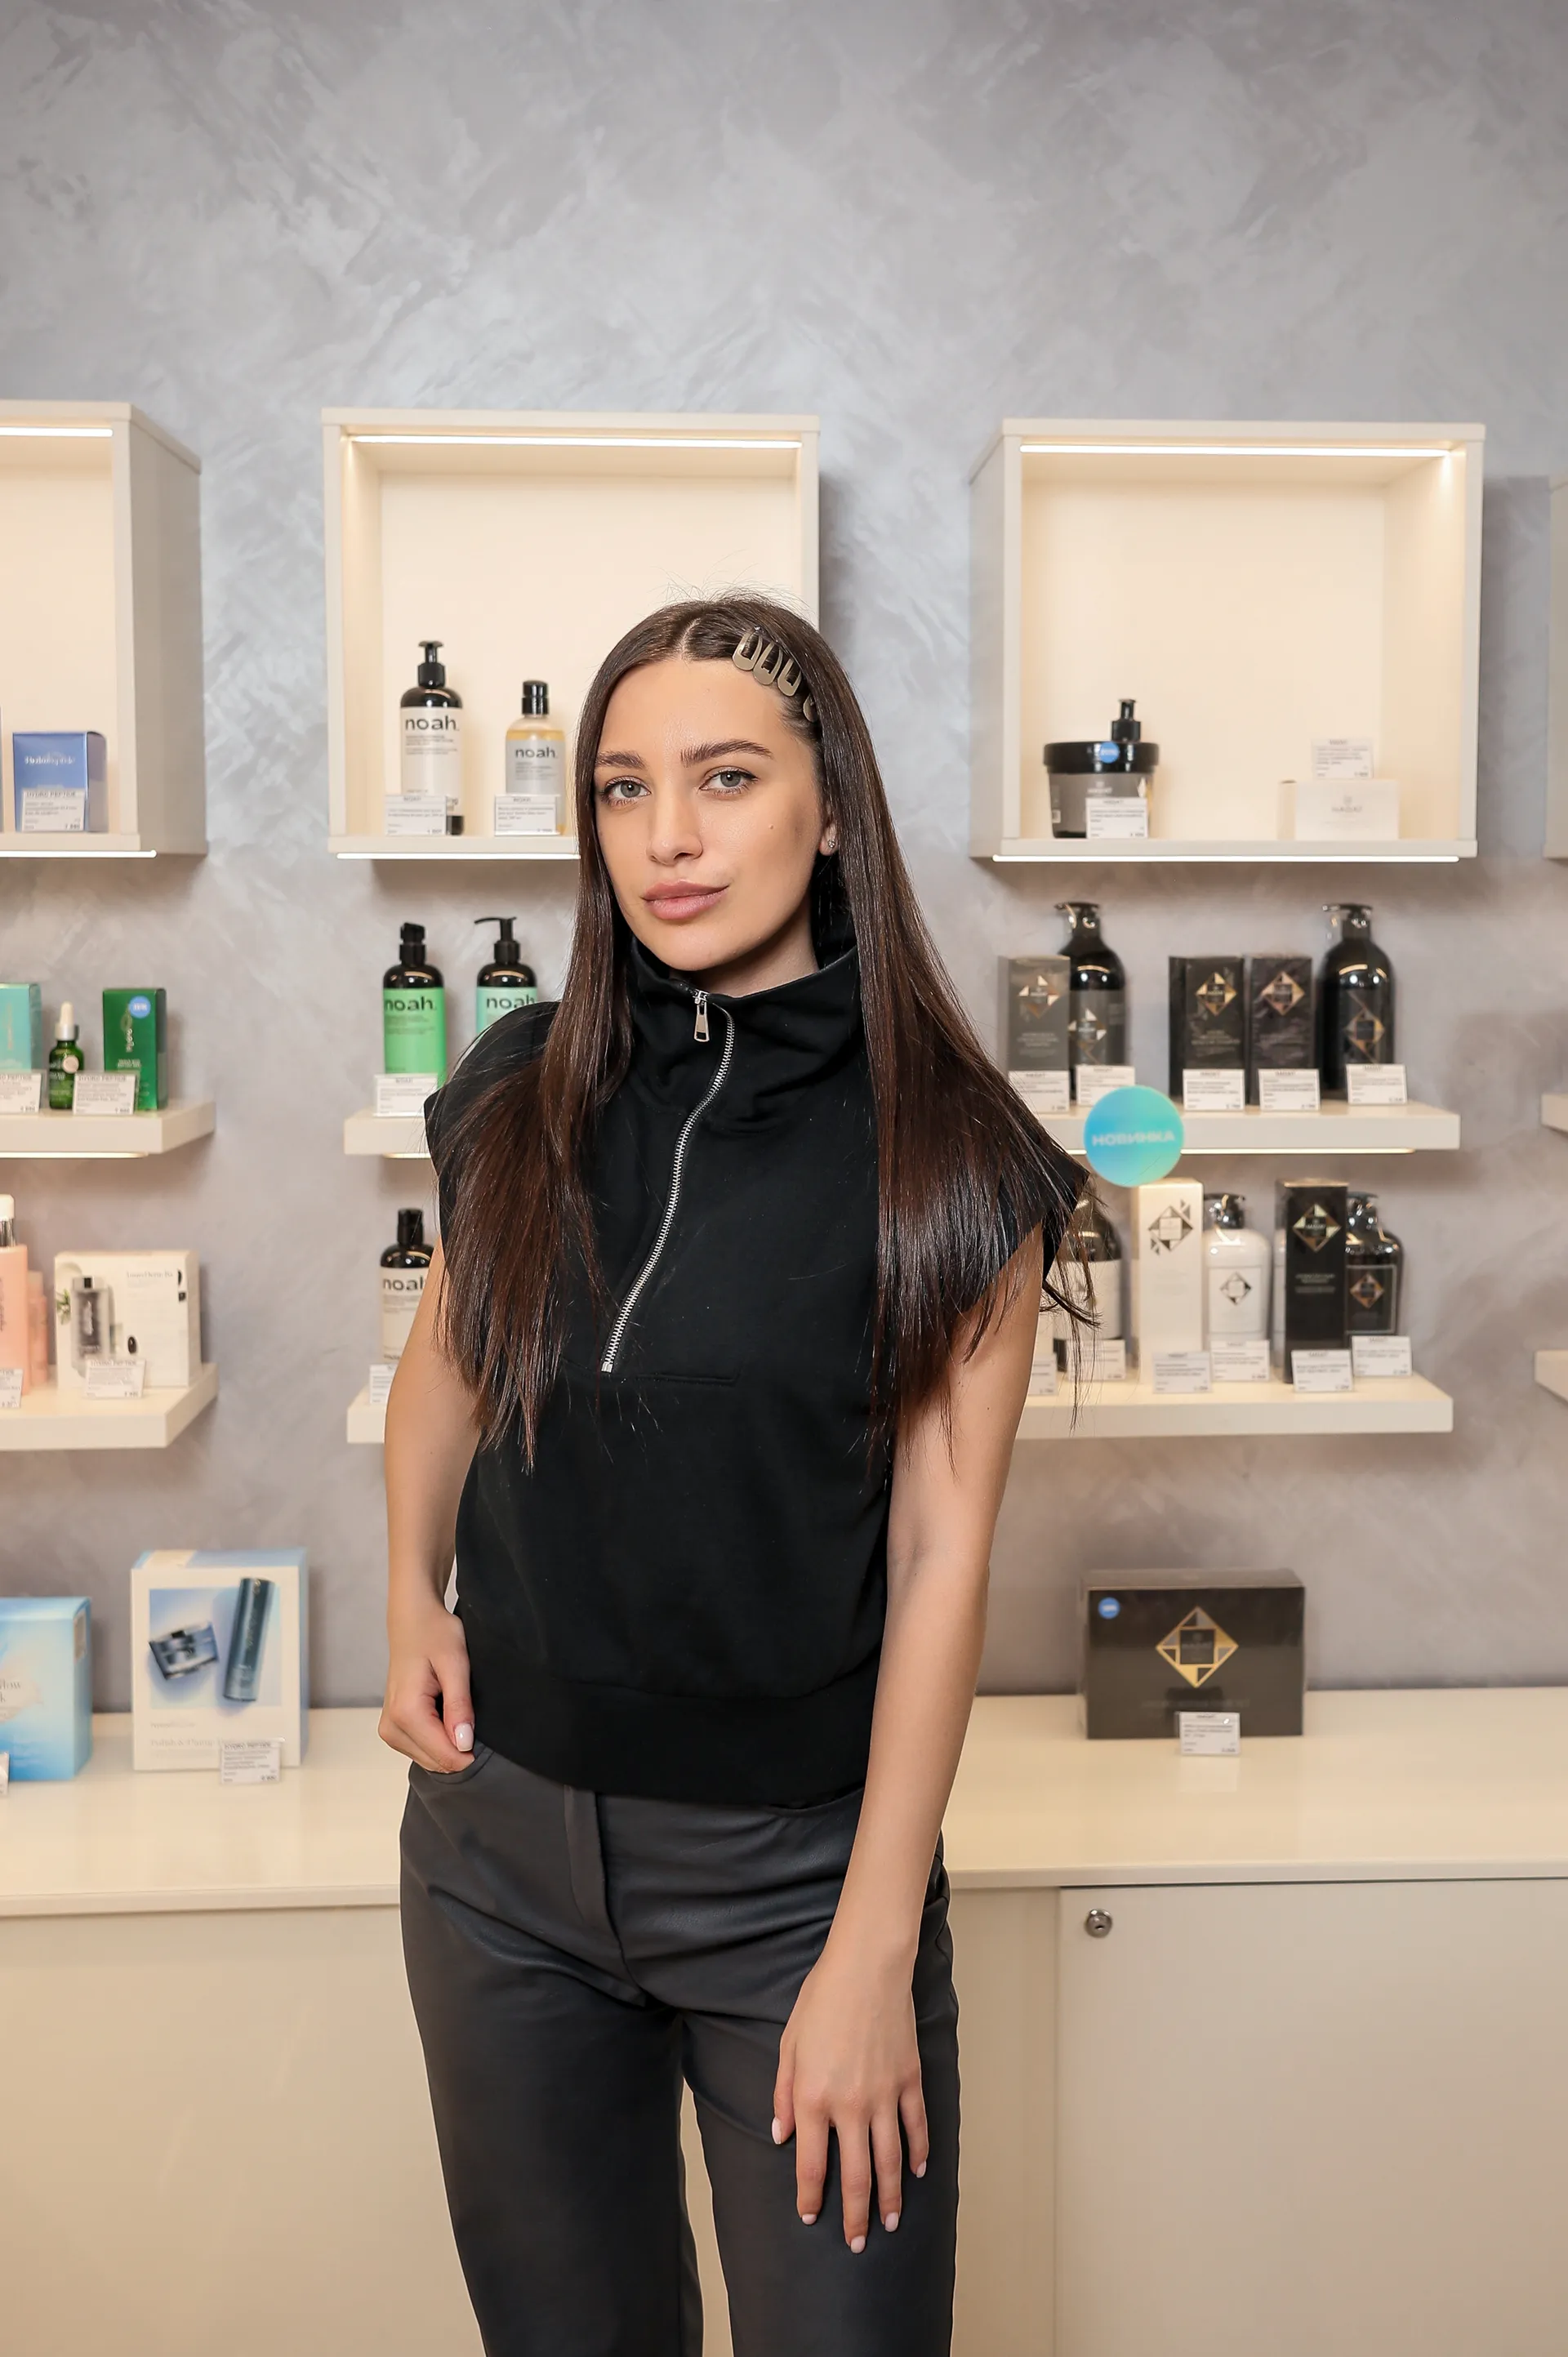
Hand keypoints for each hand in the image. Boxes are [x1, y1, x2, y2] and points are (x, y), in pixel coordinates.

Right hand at [379, 1591, 474, 1771]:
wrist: (413, 1621)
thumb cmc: (434, 1634)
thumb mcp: (456, 1664)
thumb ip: (459, 1706)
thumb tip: (464, 1744)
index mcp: (406, 1713)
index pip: (445, 1757)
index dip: (470, 1750)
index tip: (480, 1726)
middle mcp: (391, 1727)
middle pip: (438, 1762)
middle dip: (459, 1746)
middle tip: (468, 1710)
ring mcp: (389, 1730)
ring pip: (431, 1760)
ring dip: (449, 1742)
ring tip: (454, 1706)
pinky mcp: (393, 1729)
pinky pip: (423, 1750)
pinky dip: (439, 1739)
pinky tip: (444, 1713)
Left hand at [772, 1934, 928, 2250]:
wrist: (867, 1967)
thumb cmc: (821, 2000)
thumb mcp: (789, 2045)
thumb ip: (784, 2094)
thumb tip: (782, 2134)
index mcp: (814, 2098)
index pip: (812, 2165)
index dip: (811, 2196)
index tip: (810, 2216)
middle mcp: (850, 2106)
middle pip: (856, 2177)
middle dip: (855, 2216)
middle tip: (857, 2243)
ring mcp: (885, 2096)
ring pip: (890, 2162)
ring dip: (890, 2199)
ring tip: (889, 2223)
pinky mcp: (910, 2081)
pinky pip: (916, 2128)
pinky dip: (919, 2154)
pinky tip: (917, 2173)